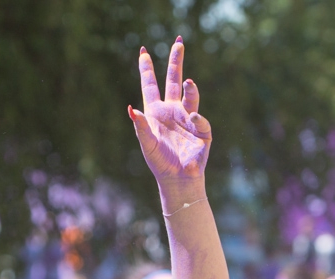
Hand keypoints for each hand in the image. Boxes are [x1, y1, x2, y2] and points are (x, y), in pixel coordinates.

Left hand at [129, 39, 211, 186]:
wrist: (179, 180)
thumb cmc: (160, 163)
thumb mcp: (147, 145)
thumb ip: (141, 127)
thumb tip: (131, 109)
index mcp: (156, 112)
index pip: (150, 86)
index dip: (146, 69)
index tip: (143, 51)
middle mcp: (172, 111)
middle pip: (174, 80)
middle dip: (176, 61)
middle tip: (179, 41)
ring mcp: (188, 118)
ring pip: (191, 95)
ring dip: (190, 88)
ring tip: (188, 82)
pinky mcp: (202, 129)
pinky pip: (200, 119)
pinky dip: (197, 118)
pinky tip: (193, 120)